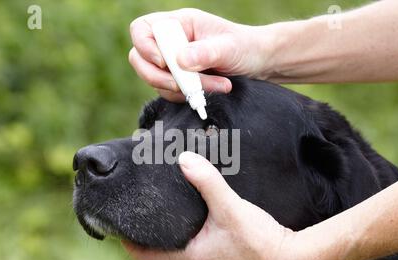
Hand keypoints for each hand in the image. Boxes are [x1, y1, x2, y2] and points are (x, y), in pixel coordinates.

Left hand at [122, 151, 298, 259]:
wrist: (290, 258)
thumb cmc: (260, 240)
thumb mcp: (231, 208)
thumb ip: (207, 182)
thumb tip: (184, 158)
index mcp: (190, 257)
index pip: (145, 257)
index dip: (127, 243)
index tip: (116, 223)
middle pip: (155, 257)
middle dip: (140, 239)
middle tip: (132, 215)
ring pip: (172, 252)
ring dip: (160, 238)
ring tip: (154, 213)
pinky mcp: (219, 254)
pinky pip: (190, 247)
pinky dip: (180, 235)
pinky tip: (186, 217)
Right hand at [128, 9, 274, 101]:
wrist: (258, 64)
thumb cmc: (245, 48)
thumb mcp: (229, 48)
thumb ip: (206, 52)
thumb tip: (179, 61)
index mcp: (179, 24)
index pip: (142, 29)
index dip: (145, 47)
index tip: (164, 63)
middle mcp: (170, 42)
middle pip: (140, 59)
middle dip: (159, 76)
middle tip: (185, 85)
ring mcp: (172, 63)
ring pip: (155, 80)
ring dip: (181, 89)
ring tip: (217, 86)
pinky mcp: (177, 80)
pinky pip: (168, 93)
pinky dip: (185, 97)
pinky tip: (208, 94)